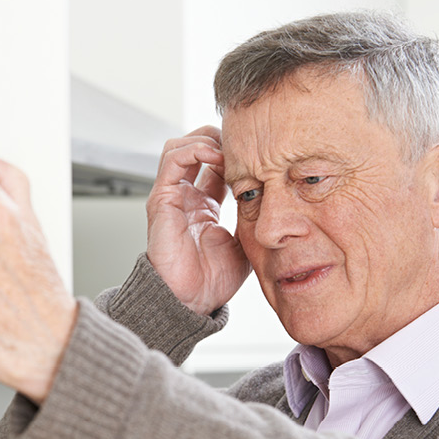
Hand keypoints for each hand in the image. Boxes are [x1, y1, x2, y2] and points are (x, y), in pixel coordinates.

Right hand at [146, 126, 250, 315]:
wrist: (192, 299)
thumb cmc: (214, 279)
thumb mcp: (246, 240)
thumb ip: (253, 216)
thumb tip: (276, 199)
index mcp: (204, 206)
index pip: (215, 164)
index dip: (234, 154)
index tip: (257, 156)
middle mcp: (185, 197)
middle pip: (196, 148)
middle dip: (219, 140)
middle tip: (242, 146)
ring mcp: (172, 196)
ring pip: (180, 146)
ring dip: (205, 140)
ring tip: (226, 149)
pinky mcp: (162, 198)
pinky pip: (173, 159)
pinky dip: (194, 148)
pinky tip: (214, 155)